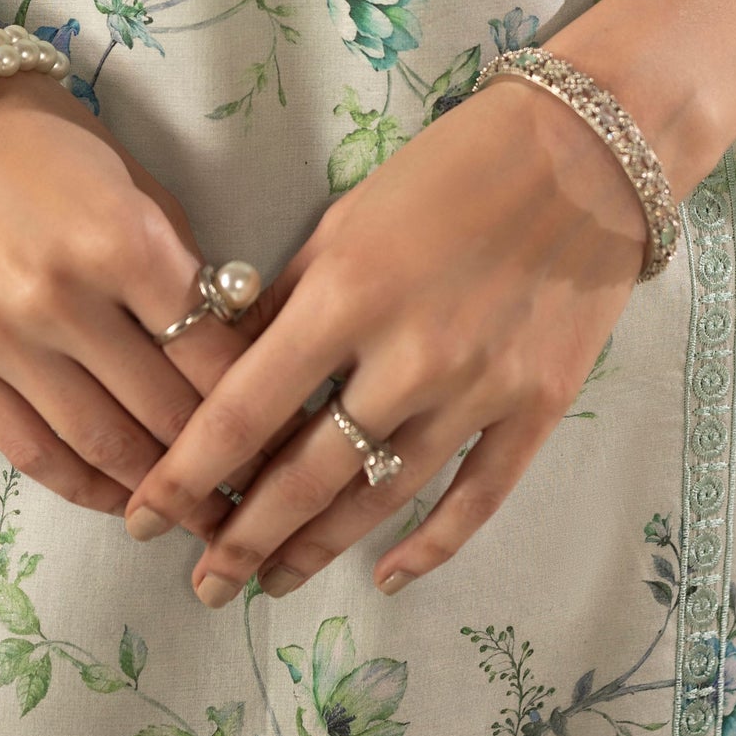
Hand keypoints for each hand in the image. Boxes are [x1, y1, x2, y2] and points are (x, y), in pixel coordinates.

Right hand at [0, 22, 255, 526]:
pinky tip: (122, 502)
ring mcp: (1, 340)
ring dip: (160, 492)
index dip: (261, 406)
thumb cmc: (52, 147)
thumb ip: (188, 270)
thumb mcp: (140, 190)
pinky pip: (31, 452)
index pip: (213, 355)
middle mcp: (61, 299)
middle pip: (165, 412)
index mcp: (124, 243)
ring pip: (102, 446)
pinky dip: (84, 489)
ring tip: (201, 516)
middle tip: (260, 494)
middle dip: (222, 464)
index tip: (289, 437)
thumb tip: (244, 349)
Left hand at [122, 72, 654, 602]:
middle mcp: (407, 356)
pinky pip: (474, 497)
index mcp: (345, 296)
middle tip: (203, 584)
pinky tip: (386, 574)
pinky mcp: (537, 408)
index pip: (243, 411)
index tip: (146, 516)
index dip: (186, 475)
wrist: (589, 151)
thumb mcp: (349, 214)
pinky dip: (428, 546)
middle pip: (303, 475)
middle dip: (241, 539)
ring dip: (317, 548)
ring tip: (270, 582)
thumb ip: (288, 297)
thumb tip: (230, 367)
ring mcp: (477, 390)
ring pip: (378, 497)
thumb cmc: (455, 165)